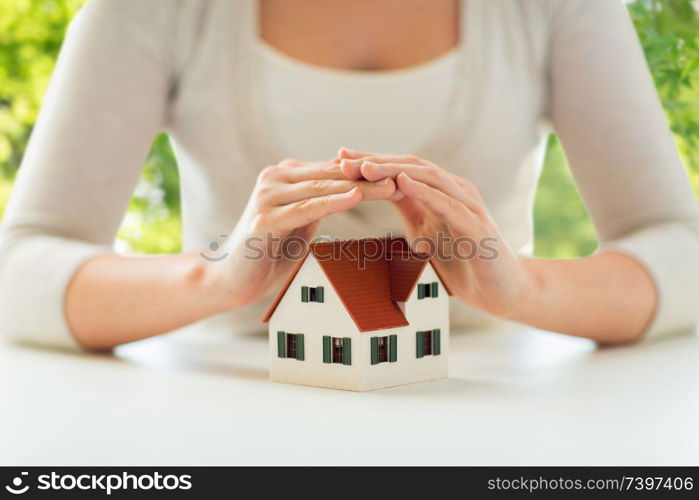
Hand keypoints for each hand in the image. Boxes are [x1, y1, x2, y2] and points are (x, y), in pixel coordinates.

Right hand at [211, 158, 396, 308]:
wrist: (232, 278)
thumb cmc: (270, 251)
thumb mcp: (301, 221)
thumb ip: (320, 201)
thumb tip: (353, 188)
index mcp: (285, 176)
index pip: (334, 171)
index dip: (367, 172)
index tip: (399, 175)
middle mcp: (274, 179)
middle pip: (332, 175)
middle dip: (369, 177)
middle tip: (403, 178)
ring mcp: (267, 197)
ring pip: (322, 188)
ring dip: (359, 187)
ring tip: (390, 187)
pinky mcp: (264, 218)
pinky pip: (305, 208)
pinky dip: (331, 202)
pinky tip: (354, 198)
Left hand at [336, 148, 531, 317]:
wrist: (501, 289)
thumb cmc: (463, 260)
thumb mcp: (425, 231)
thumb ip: (407, 208)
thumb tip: (375, 192)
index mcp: (440, 192)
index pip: (401, 170)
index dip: (371, 162)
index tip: (339, 158)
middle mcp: (454, 191)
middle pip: (410, 167)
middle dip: (375, 162)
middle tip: (343, 159)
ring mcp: (468, 205)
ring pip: (428, 178)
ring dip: (394, 171)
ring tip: (365, 167)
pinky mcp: (476, 225)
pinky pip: (448, 203)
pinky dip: (425, 191)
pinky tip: (403, 182)